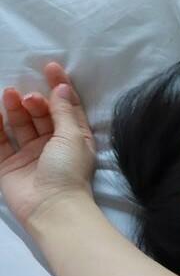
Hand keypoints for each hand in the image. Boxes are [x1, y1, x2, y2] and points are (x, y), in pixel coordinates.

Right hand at [0, 62, 95, 225]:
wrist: (51, 208)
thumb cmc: (69, 171)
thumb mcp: (72, 137)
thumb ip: (64, 112)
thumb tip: (63, 88)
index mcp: (74, 137)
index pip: (66, 106)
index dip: (59, 86)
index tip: (51, 66)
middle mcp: (52, 144)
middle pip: (42, 114)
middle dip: (35, 100)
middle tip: (28, 95)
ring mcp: (29, 155)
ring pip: (20, 125)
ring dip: (15, 108)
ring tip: (10, 94)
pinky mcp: (9, 165)